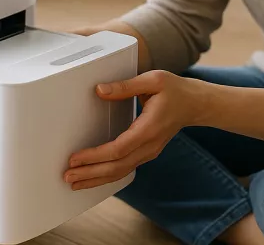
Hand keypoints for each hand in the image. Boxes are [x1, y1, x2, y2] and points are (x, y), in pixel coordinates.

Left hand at [63, 70, 210, 190]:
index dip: (95, 156)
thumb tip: (100, 90)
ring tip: (74, 182)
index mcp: (148, 129)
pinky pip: (125, 168)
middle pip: (116, 167)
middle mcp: (149, 146)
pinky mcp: (146, 153)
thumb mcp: (152, 80)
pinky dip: (107, 175)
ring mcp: (149, 152)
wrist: (196, 105)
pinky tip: (93, 178)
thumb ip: (125, 86)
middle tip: (67, 177)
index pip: (118, 149)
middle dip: (90, 174)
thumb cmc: (175, 90)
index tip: (75, 158)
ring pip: (120, 172)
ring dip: (96, 178)